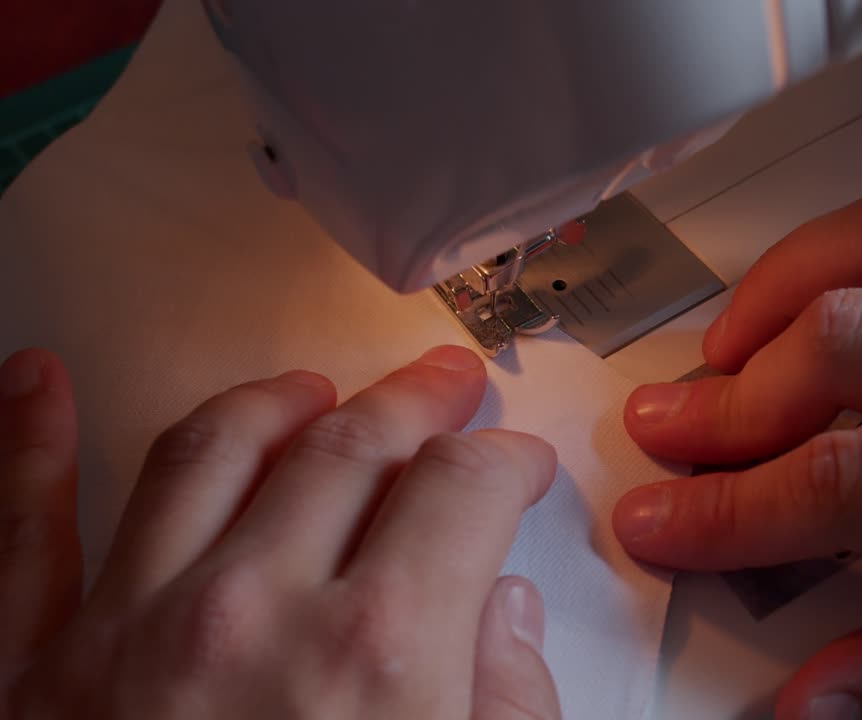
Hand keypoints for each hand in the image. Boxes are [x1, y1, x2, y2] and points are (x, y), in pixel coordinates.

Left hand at [1, 346, 560, 718]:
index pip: (464, 487)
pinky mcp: (33, 675)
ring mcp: (129, 635)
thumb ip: (510, 706)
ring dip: (269, 400)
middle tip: (439, 387)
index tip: (515, 464)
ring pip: (207, 451)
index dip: (506, 460)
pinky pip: (21, 535)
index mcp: (381, 655)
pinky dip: (23, 447)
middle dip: (412, 402)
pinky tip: (32, 388)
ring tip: (305, 387)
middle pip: (349, 444)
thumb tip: (504, 619)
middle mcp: (253, 618)